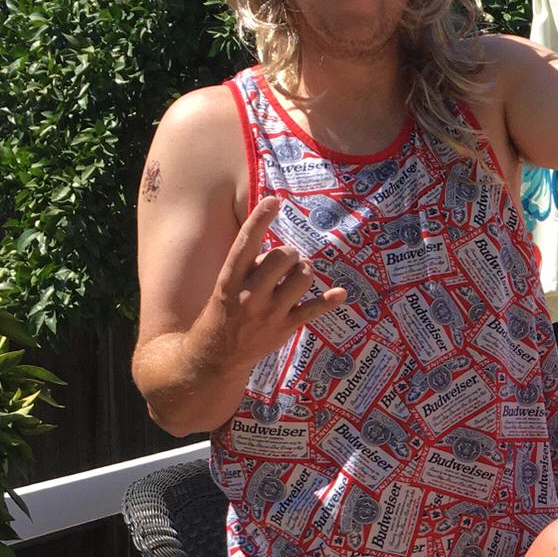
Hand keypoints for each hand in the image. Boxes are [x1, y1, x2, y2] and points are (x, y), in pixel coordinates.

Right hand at [192, 194, 346, 369]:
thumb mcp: (226, 286)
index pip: (245, 244)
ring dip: (303, 271)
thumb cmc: (224, 312)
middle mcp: (250, 295)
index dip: (260, 220)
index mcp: (230, 280)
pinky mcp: (285, 328)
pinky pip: (313, 310)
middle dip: (289, 253)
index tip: (274, 200)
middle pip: (282, 257)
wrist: (216, 356)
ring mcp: (270, 313)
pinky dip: (329, 300)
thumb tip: (281, 251)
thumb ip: (250, 267)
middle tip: (285, 260)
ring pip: (301, 277)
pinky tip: (341, 293)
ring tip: (295, 277)